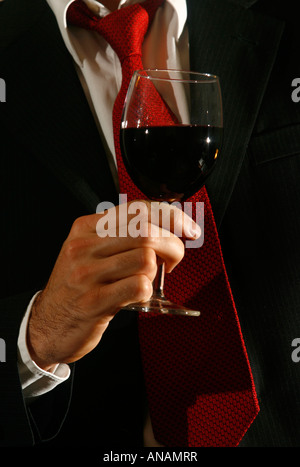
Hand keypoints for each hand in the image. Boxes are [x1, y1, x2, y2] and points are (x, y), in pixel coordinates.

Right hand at [27, 200, 199, 370]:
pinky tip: (137, 295)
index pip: (137, 209)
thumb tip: (166, 226)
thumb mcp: (89, 252)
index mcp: (86, 228)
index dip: (171, 216)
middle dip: (173, 245)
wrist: (46, 324)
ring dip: (157, 271)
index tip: (187, 228)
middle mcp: (84, 247)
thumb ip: (120, 236)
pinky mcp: (94, 301)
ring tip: (147, 279)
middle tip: (173, 259)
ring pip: (145, 258)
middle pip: (146, 231)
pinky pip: (139, 286)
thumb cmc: (76, 287)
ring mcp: (87, 274)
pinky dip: (147, 291)